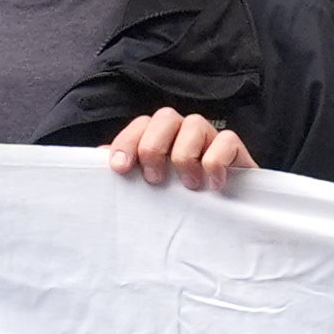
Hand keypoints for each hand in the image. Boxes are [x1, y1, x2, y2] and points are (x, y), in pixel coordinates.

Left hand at [107, 109, 253, 188]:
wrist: (226, 216)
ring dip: (185, 156)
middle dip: (153, 147)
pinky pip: (226, 140)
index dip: (126, 143)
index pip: (140, 126)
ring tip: (188, 185)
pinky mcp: (236, 148)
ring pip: (194, 124)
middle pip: (164, 117)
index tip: (120, 168)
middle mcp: (183, 131)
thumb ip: (127, 168)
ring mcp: (210, 137)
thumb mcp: (150, 186)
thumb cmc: (182, 198)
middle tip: (155, 179)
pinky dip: (215, 163)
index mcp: (160, 136)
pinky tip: (214, 185)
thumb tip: (98, 155)